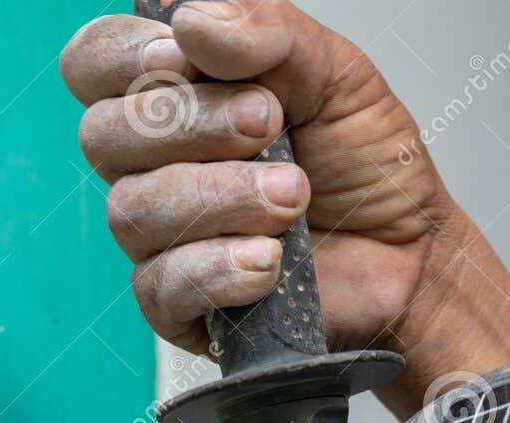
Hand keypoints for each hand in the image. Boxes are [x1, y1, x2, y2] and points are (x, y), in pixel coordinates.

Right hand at [62, 0, 509, 412]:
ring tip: (295, 196)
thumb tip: (191, 20)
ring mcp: (160, 240)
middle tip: (271, 126)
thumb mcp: (337, 73)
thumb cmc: (367, 167)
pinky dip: (218, 267)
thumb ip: (269, 32)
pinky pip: (162, 286)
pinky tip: (269, 261)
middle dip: (191, 125)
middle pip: (103, 135)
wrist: (413, 257)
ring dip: (220, 196)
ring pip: (134, 210)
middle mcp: (152, 166)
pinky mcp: (179, 308)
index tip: (191, 60)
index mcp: (175, 96)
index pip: (96, 62)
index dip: (127, 57)